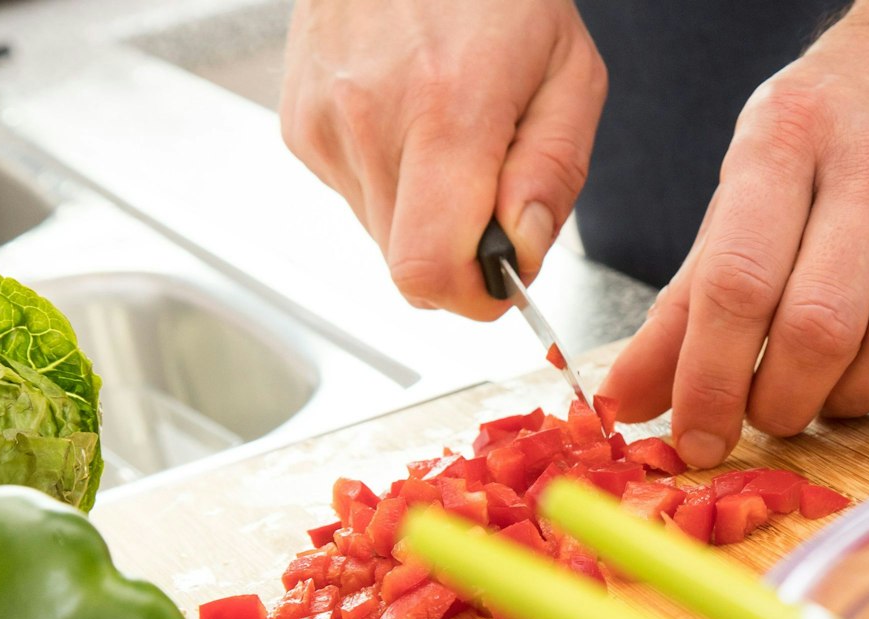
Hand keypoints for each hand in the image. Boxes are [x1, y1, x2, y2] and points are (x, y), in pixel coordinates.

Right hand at [280, 0, 605, 319]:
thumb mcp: (570, 72)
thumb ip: (553, 173)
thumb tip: (522, 254)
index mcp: (447, 111)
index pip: (428, 269)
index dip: (471, 297)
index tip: (502, 277)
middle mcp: (370, 121)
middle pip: (408, 266)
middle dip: (460, 252)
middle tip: (491, 187)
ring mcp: (323, 125)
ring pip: (383, 235)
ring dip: (427, 214)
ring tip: (449, 137)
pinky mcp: (298, 127)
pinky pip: (357, 196)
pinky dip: (393, 181)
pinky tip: (411, 122)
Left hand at [598, 2, 868, 467]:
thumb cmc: (833, 128)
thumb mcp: (744, 181)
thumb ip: (688, 298)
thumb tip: (625, 400)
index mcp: (786, 138)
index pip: (737, 283)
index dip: (710, 381)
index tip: (697, 438)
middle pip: (820, 328)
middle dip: (783, 403)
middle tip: (771, 414)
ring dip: (854, 400)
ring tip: (831, 393)